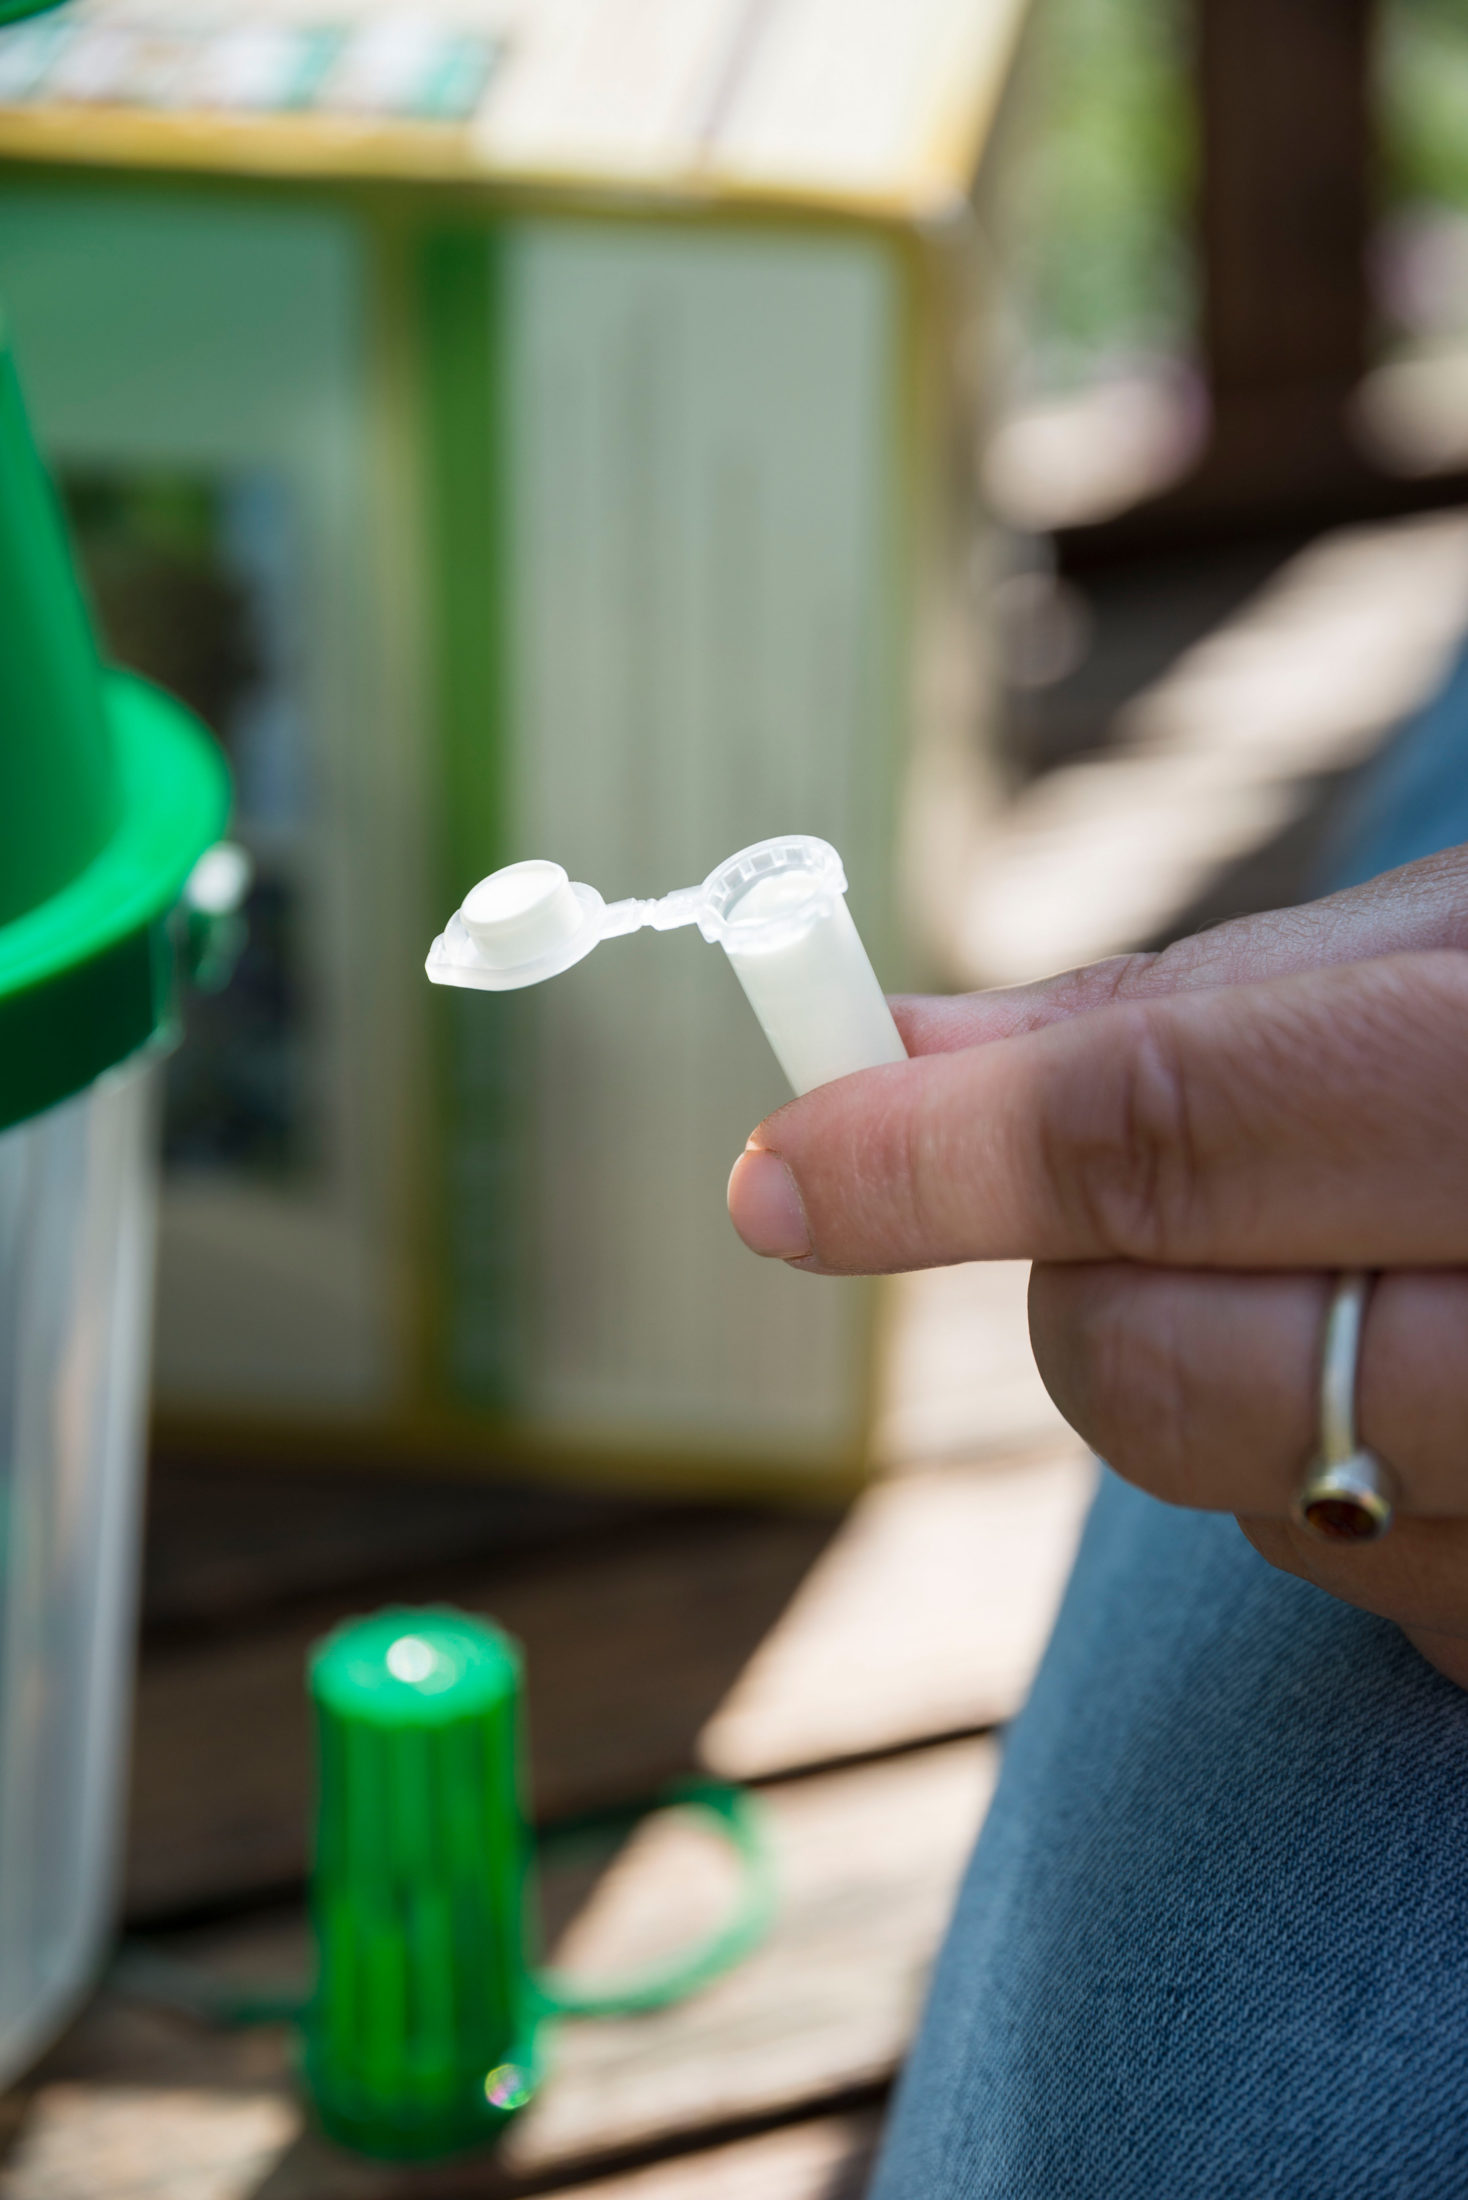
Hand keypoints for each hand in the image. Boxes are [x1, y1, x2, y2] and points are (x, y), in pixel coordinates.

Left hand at [726, 848, 1467, 1686]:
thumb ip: (1191, 1010)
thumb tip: (900, 1045)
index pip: (1184, 1134)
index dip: (939, 1152)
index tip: (779, 1167)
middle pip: (1174, 1374)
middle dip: (1072, 1281)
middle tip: (1098, 1185)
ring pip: (1249, 1502)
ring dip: (1217, 1375)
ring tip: (1375, 1249)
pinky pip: (1365, 1590)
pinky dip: (1328, 1476)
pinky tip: (1446, 1368)